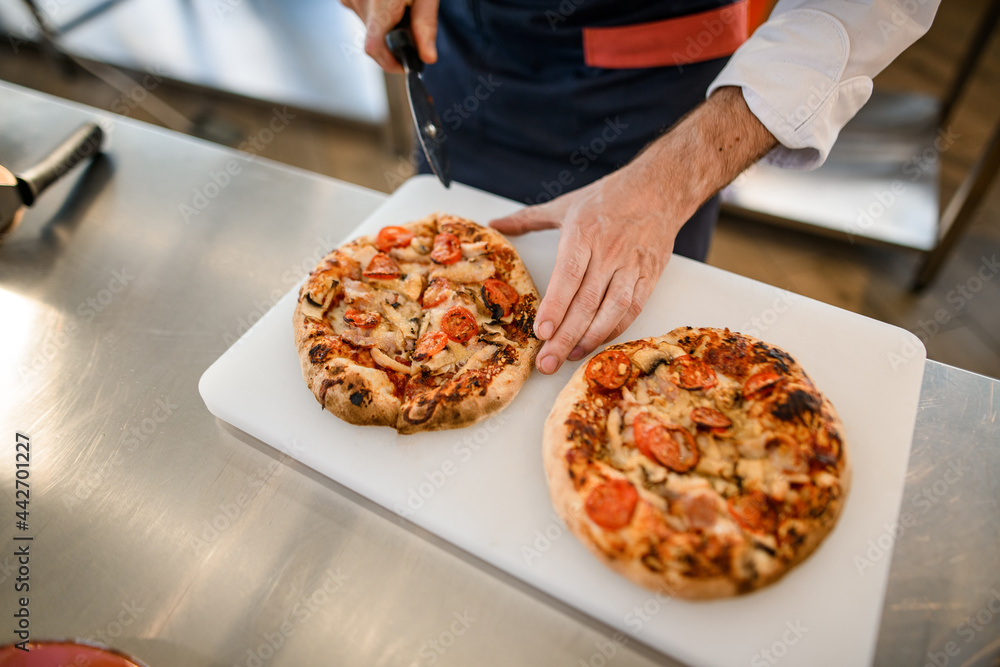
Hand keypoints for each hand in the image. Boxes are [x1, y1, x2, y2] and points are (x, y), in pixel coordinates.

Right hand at [341, 0, 439, 72]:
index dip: (389, 63)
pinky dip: (376, 11)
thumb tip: (427, 57)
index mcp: (380, 5)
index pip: (374, 48)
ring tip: (400, 1)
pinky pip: (361, 11)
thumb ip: (426, 25)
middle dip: (394, 38)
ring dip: (385, 23)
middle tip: (410, 18)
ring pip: (368, 25)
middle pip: (375, 38)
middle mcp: (359, 2)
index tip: (403, 66)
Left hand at [490, 87, 776, 375]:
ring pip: (612, 310)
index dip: (555, 307)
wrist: (659, 188)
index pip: (568, 276)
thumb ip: (528, 219)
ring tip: (570, 357)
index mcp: (584, 233)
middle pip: (586, 302)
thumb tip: (494, 225)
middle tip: (547, 362)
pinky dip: (614, 329)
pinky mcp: (649, 276)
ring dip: (590, 338)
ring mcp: (631, 265)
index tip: (541, 332)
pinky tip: (595, 342)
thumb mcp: (565, 204)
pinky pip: (632, 309)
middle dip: (565, 337)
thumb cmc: (608, 198)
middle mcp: (608, 251)